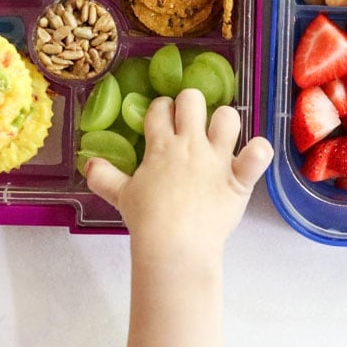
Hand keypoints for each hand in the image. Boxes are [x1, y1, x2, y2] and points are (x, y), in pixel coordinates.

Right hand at [85, 89, 272, 262]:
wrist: (175, 246)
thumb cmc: (147, 220)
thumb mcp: (121, 195)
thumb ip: (103, 176)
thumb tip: (88, 163)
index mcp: (161, 145)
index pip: (159, 109)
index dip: (160, 109)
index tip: (161, 117)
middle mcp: (190, 144)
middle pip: (192, 100)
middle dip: (190, 103)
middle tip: (188, 120)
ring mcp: (217, 159)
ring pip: (228, 117)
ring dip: (225, 122)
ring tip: (219, 135)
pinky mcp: (239, 179)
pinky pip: (258, 155)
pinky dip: (259, 152)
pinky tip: (255, 153)